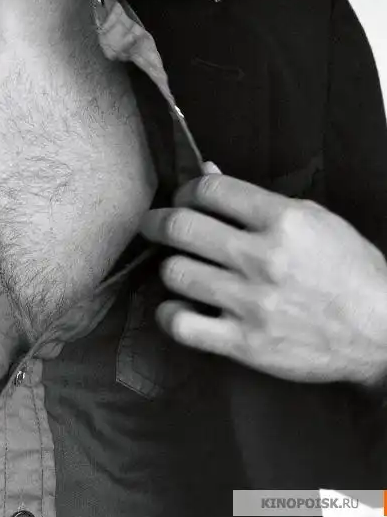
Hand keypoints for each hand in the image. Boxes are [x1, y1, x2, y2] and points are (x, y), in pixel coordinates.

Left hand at [138, 164, 386, 385]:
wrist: (382, 333)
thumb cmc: (349, 271)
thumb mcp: (315, 220)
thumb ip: (257, 200)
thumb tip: (208, 173)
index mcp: (283, 221)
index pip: (209, 191)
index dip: (186, 189)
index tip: (183, 198)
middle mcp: (263, 258)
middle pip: (181, 227)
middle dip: (157, 222)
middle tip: (154, 224)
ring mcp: (252, 303)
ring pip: (176, 273)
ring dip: (170, 267)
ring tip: (179, 267)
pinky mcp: (246, 343)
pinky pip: (183, 325)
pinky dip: (171, 314)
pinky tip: (180, 308)